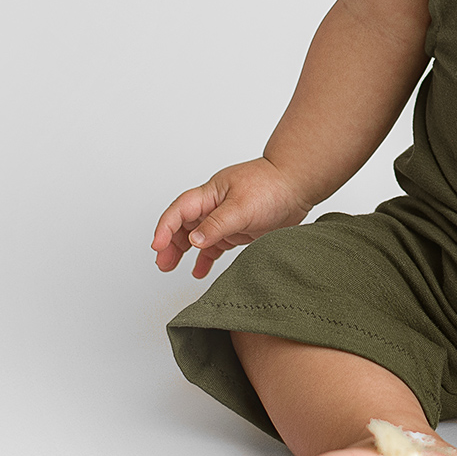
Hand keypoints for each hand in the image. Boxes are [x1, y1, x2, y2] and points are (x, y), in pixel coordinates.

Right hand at [151, 157, 304, 278]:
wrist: (299, 184)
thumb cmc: (272, 186)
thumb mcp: (242, 206)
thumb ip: (217, 225)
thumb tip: (193, 240)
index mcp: (210, 194)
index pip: (179, 211)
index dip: (164, 228)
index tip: (157, 246)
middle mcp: (214, 205)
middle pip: (182, 224)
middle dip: (168, 243)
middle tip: (162, 263)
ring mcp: (226, 217)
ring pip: (196, 235)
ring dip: (182, 250)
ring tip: (170, 267)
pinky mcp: (238, 228)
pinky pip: (215, 244)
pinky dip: (205, 257)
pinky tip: (199, 271)